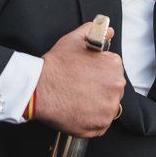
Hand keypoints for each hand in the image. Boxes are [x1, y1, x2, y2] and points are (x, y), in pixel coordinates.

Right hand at [35, 21, 124, 136]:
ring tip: (77, 99)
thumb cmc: (56, 64)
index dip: (98, 71)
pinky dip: (91, 120)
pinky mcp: (100, 125)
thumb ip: (95, 31)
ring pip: (108, 106)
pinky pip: (101, 123)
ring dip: (96, 104)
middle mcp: (117, 87)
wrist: (38, 88)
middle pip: (112, 88)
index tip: (86, 74)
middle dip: (100, 88)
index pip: (113, 69)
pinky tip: (77, 111)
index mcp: (114, 65)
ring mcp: (109, 108)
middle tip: (80, 87)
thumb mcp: (74, 39)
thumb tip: (109, 32)